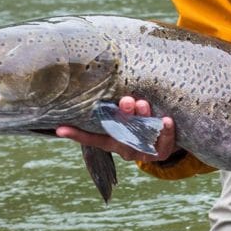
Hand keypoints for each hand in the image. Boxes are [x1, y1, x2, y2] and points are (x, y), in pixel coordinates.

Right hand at [56, 95, 178, 163]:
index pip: (92, 137)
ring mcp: (142, 152)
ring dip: (142, 119)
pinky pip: (163, 145)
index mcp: (112, 139)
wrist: (170, 139)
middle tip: (126, 100)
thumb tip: (99, 77)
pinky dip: (165, 132)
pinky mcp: (160, 154)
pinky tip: (166, 120)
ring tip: (143, 104)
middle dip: (122, 116)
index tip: (60, 128)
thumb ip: (119, 105)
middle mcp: (124, 147)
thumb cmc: (144, 121)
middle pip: (120, 133)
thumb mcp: (129, 114)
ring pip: (140, 138)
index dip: (76, 134)